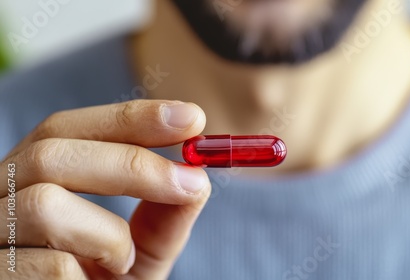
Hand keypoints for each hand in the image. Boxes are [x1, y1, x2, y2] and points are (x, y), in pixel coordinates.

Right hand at [0, 100, 210, 278]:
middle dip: (134, 165)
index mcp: (32, 179)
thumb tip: (199, 178)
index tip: (191, 119)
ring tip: (122, 261)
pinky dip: (84, 276)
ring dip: (108, 235)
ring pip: (44, 204)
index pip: (68, 128)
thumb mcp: (140, 250)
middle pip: (52, 153)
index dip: (130, 118)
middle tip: (193, 181)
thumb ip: (164, 217)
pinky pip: (46, 265)